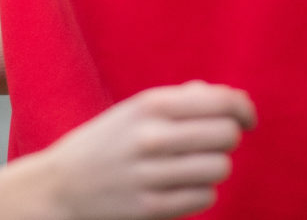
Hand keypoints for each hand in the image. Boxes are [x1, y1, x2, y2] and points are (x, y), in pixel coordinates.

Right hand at [37, 82, 255, 219]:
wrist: (61, 185)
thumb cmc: (107, 142)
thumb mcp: (135, 109)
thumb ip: (183, 99)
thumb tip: (235, 99)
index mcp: (149, 104)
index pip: (222, 102)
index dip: (244, 110)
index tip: (245, 119)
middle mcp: (151, 137)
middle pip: (227, 135)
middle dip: (227, 139)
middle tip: (210, 143)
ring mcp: (151, 174)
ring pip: (220, 168)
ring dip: (212, 167)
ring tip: (190, 166)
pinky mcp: (152, 208)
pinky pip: (205, 197)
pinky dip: (199, 192)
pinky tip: (178, 186)